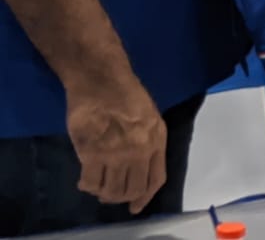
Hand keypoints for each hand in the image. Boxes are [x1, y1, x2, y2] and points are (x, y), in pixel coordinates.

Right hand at [65, 74, 166, 212]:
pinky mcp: (92, 153)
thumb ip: (147, 142)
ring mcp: (116, 154)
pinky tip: (85, 179)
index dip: (145, 197)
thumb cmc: (126, 94)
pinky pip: (90, 182)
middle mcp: (139, 150)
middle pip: (133, 189)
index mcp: (157, 140)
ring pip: (112, 190)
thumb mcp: (150, 117)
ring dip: (104, 193)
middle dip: (122, 197)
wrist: (102, 80)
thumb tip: (139, 167)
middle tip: (110, 194)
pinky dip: (87, 185)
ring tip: (98, 186)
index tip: (136, 207)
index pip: (156, 179)